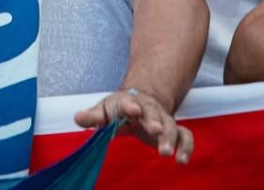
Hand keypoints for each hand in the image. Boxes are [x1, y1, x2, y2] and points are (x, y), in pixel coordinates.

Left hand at [75, 88, 192, 162]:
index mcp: (129, 103)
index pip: (129, 103)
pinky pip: (185, 135)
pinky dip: (186, 146)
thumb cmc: (119, 108)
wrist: (139, 102)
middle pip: (153, 113)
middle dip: (155, 121)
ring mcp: (163, 119)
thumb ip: (93, 116)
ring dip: (170, 138)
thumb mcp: (104, 110)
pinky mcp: (173, 130)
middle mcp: (148, 109)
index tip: (133, 110)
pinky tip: (182, 160)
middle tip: (155, 131)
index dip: (131, 106)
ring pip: (171, 125)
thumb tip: (77, 118)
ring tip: (166, 153)